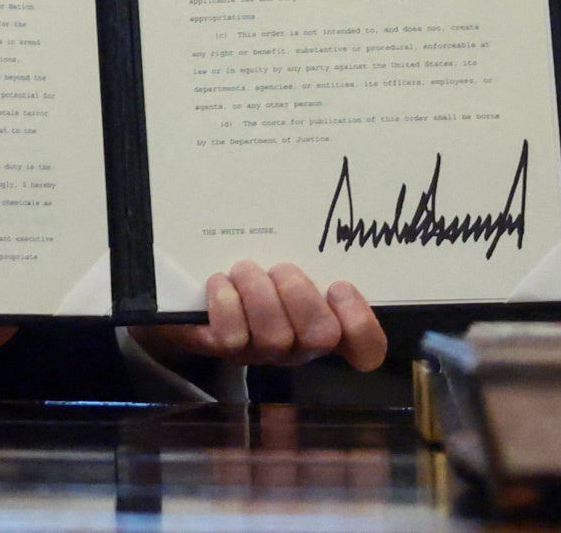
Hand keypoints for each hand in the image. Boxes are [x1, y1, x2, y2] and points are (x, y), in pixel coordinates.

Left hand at [135, 261, 388, 371]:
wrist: (194, 293)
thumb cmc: (255, 273)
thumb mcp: (287, 262)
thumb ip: (309, 252)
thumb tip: (316, 210)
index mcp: (327, 322)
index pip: (366, 347)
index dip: (361, 323)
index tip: (339, 286)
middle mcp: (301, 345)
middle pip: (321, 336)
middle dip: (301, 296)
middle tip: (281, 268)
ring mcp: (264, 351)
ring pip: (275, 337)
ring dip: (259, 293)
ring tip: (245, 269)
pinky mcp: (226, 349)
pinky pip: (233, 337)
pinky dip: (226, 304)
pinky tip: (219, 283)